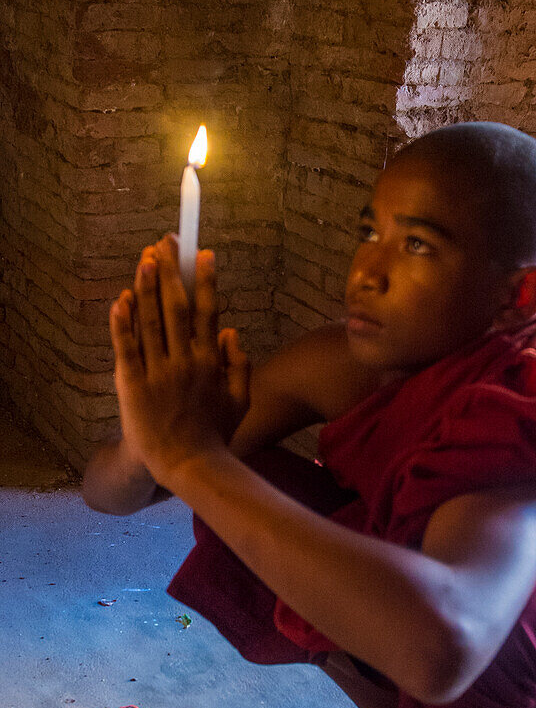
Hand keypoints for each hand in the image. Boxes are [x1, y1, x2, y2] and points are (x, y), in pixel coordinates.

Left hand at [110, 234, 249, 488]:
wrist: (187, 464)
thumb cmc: (215, 434)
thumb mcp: (240, 402)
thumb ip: (241, 365)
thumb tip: (232, 331)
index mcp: (211, 361)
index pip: (207, 311)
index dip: (204, 280)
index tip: (201, 252)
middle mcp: (185, 360)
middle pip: (176, 306)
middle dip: (170, 270)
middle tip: (164, 242)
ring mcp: (158, 371)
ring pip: (150, 320)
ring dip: (146, 286)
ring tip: (145, 257)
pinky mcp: (133, 384)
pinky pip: (126, 346)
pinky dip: (123, 321)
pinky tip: (121, 298)